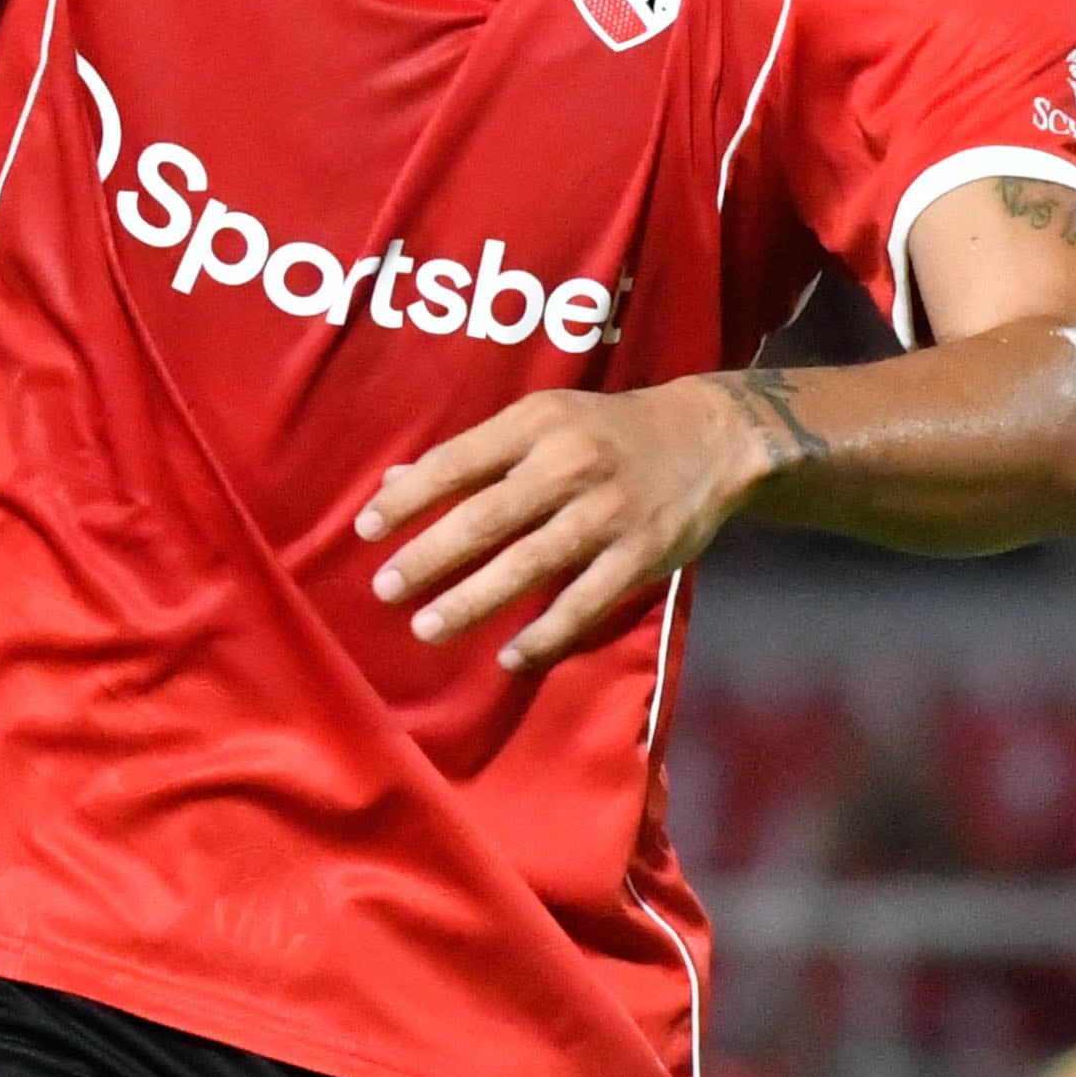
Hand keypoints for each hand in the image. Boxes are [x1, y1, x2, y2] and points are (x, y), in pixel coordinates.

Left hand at [353, 377, 775, 670]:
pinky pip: (586, 602)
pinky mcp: (642, 555)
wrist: (709, 438)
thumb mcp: (540, 421)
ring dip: (473, 600)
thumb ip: (473, 453)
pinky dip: (547, 633)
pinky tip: (510, 656)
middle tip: (384, 588)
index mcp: (536, 426)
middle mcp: (570, 466)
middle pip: (486, 517)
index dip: (409, 498)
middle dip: (429, 556)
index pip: (457, 462)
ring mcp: (608, 513)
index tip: (366, 529)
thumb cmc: (603, 430)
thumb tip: (394, 481)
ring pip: (529, 564)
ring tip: (426, 627)